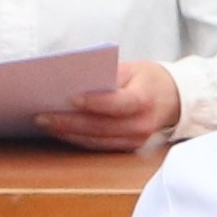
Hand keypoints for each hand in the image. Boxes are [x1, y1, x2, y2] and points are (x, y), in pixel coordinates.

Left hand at [32, 61, 180, 154]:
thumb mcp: (132, 68)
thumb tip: (74, 80)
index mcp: (145, 99)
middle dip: (68, 122)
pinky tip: (60, 132)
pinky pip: (99, 146)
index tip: (70, 98)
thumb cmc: (147, 79)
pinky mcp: (128, 148)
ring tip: (44, 123)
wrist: (174, 99)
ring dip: (68, 134)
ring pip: (96, 140)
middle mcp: (142, 124)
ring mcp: (135, 140)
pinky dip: (78, 139)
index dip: (94, 103)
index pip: (119, 104)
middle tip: (42, 116)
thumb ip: (107, 75)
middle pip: (101, 126)